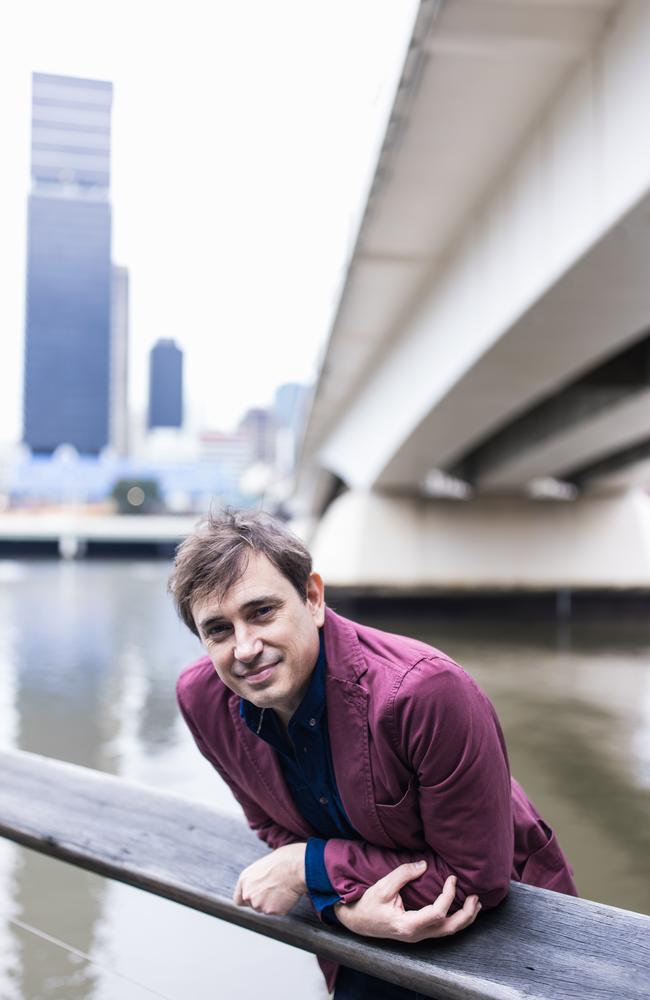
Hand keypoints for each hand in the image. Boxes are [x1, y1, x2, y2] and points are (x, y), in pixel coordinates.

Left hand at [233, 842, 306, 915]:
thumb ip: (257, 879)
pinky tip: (287, 893)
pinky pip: (278, 911)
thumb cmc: (284, 860)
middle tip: (275, 889)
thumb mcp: (264, 865)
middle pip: (253, 905)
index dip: (247, 899)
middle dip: (262, 900)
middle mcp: (248, 894)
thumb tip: (261, 884)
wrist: (296, 867)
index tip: (255, 897)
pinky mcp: (271, 911)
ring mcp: (259, 904)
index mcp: (244, 879)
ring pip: (265, 909)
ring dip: (273, 903)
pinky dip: (283, 905)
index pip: (238, 899)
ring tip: (282, 888)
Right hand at [333, 863, 480, 942]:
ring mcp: (417, 936)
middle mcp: (416, 935)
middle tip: (476, 897)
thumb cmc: (367, 904)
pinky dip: (454, 920)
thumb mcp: (383, 886)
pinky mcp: (418, 933)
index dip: (448, 895)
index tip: (452, 878)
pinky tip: (460, 910)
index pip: (438, 913)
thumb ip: (403, 874)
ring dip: (464, 919)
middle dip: (466, 914)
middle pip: (449, 929)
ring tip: (475, 904)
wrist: (357, 921)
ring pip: (447, 932)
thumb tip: (424, 864)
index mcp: (408, 925)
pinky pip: (441, 930)